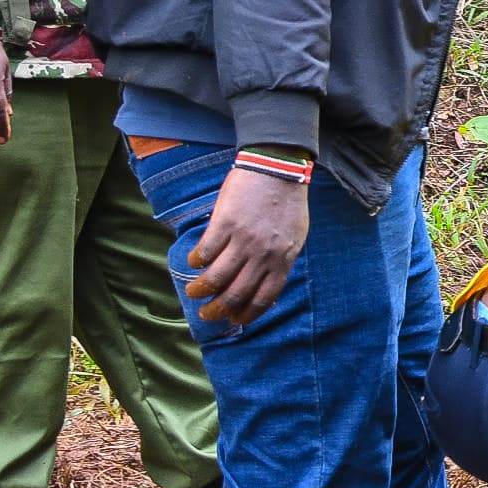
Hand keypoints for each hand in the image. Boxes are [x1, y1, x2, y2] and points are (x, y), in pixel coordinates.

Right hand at [182, 163, 311, 329]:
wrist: (278, 168)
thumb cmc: (288, 203)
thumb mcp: (295, 237)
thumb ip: (280, 260)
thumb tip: (264, 284)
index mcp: (283, 259)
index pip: (263, 298)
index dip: (246, 314)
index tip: (234, 320)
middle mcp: (263, 255)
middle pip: (235, 294)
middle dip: (218, 310)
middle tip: (207, 314)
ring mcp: (243, 240)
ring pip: (215, 278)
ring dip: (200, 290)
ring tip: (193, 292)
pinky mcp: (224, 224)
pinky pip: (204, 253)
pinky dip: (195, 262)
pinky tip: (192, 262)